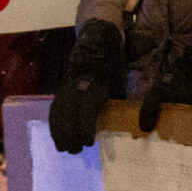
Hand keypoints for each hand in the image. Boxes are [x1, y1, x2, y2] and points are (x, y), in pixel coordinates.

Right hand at [50, 19, 124, 153]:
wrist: (98, 39)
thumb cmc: (114, 63)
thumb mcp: (122, 80)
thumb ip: (122, 102)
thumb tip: (137, 125)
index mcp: (94, 83)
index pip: (86, 109)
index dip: (85, 127)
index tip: (88, 142)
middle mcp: (77, 84)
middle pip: (68, 112)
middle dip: (69, 133)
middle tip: (75, 151)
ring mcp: (66, 85)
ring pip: (58, 110)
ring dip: (58, 131)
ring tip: (63, 148)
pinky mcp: (61, 87)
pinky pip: (54, 107)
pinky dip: (54, 123)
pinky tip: (56, 137)